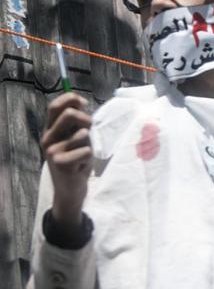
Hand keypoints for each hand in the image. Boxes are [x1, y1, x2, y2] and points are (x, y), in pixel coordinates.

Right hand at [40, 93, 92, 232]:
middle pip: (69, 115)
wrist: (70, 190)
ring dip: (90, 143)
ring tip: (84, 155)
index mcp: (50, 130)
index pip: (55, 106)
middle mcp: (47, 139)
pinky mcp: (61, 163)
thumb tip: (81, 102)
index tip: (84, 104)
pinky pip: (86, 150)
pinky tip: (82, 166)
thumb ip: (75, 123)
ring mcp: (52, 151)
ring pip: (82, 134)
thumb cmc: (76, 161)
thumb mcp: (75, 139)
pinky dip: (89, 157)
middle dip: (86, 120)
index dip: (71, 99)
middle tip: (90, 131)